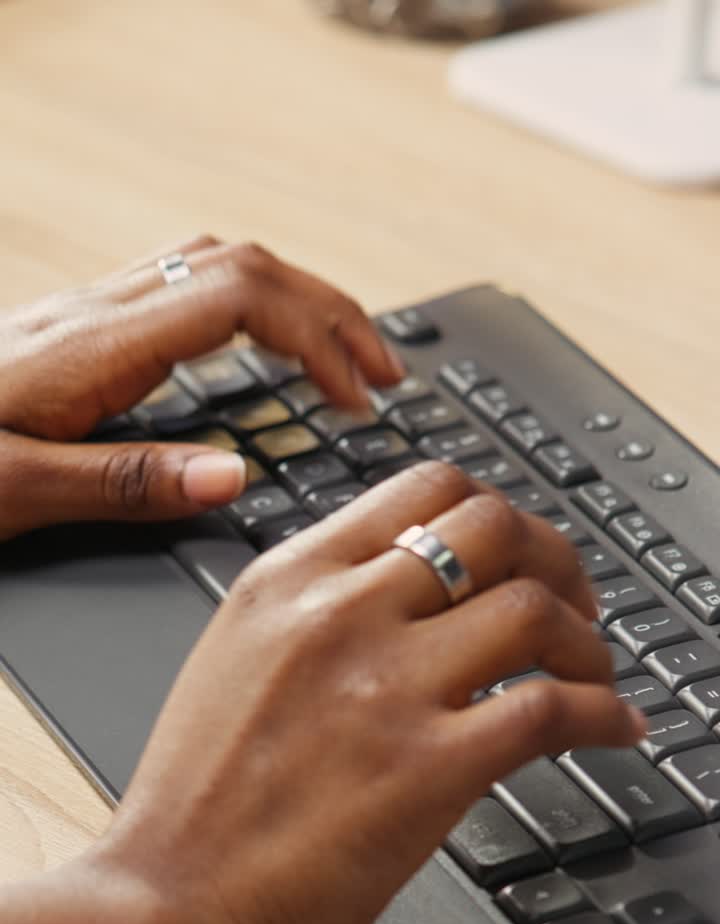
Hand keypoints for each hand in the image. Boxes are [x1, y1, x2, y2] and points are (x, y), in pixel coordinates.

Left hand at [0, 234, 402, 540]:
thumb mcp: (18, 491)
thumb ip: (128, 483)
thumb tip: (235, 475)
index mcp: (95, 345)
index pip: (239, 296)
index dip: (318, 333)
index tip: (362, 393)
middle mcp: (100, 314)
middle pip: (243, 264)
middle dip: (330, 310)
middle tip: (385, 373)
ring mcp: (92, 316)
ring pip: (218, 266)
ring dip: (296, 300)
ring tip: (345, 356)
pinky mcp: (84, 333)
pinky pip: (189, 291)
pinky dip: (252, 313)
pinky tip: (262, 356)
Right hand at [95, 463, 644, 923]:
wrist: (165, 906)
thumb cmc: (194, 807)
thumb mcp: (239, 664)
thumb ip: (322, 618)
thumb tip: (419, 610)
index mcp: (288, 580)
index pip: (425, 489)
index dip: (499, 514)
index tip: (522, 555)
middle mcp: (339, 613)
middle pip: (495, 528)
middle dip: (557, 560)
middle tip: (577, 607)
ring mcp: (383, 685)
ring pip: (534, 608)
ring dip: (587, 643)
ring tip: (596, 678)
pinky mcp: (426, 766)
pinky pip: (551, 708)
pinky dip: (602, 714)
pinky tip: (611, 731)